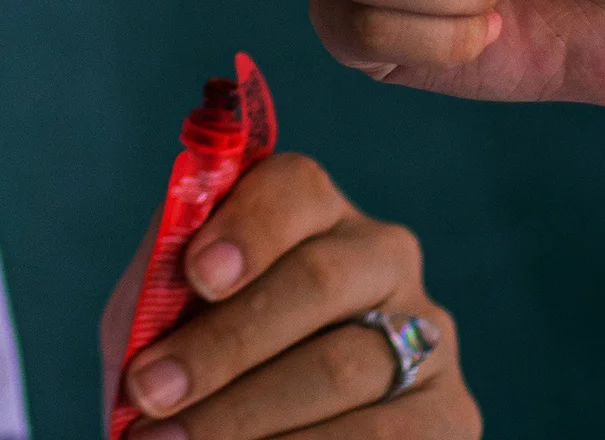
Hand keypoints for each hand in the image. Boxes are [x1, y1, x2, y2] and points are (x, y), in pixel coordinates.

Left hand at [100, 152, 477, 438]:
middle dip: (226, 343)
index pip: (296, 188)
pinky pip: (383, 439)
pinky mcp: (452, 415)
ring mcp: (427, 334)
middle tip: (152, 394)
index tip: (195, 274)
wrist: (247, 439)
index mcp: (318, 213)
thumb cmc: (199, 374)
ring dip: (247, 415)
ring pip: (344, 365)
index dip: (249, 226)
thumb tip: (168, 277)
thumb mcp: (167, 321)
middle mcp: (384, 257)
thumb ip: (162, 288)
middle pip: (318, 278)